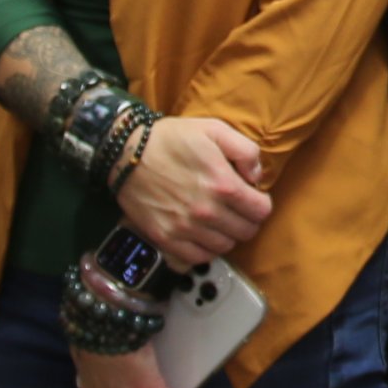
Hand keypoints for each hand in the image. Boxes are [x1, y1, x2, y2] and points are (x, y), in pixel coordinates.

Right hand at [119, 118, 271, 267]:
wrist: (126, 153)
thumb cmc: (172, 139)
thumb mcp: (214, 129)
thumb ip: (245, 151)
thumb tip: (257, 177)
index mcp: (223, 184)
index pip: (261, 211)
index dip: (261, 203)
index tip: (252, 197)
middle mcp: (207, 211)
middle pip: (246, 231)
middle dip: (247, 219)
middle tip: (236, 208)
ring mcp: (185, 228)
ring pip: (225, 247)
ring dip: (227, 234)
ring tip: (219, 219)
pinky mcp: (166, 238)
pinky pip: (199, 257)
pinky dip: (206, 249)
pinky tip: (203, 234)